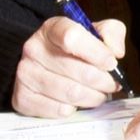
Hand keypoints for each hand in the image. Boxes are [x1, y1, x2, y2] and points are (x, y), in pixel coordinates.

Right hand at [11, 16, 127, 116]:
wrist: (43, 64)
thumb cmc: (73, 50)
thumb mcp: (94, 32)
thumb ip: (111, 34)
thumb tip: (115, 52)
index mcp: (52, 28)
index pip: (72, 37)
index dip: (97, 53)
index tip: (111, 63)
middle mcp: (34, 49)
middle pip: (76, 70)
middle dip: (102, 81)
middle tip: (111, 85)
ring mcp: (26, 74)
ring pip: (71, 93)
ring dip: (93, 97)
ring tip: (98, 94)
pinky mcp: (23, 98)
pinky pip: (58, 110)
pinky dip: (74, 109)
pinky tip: (77, 102)